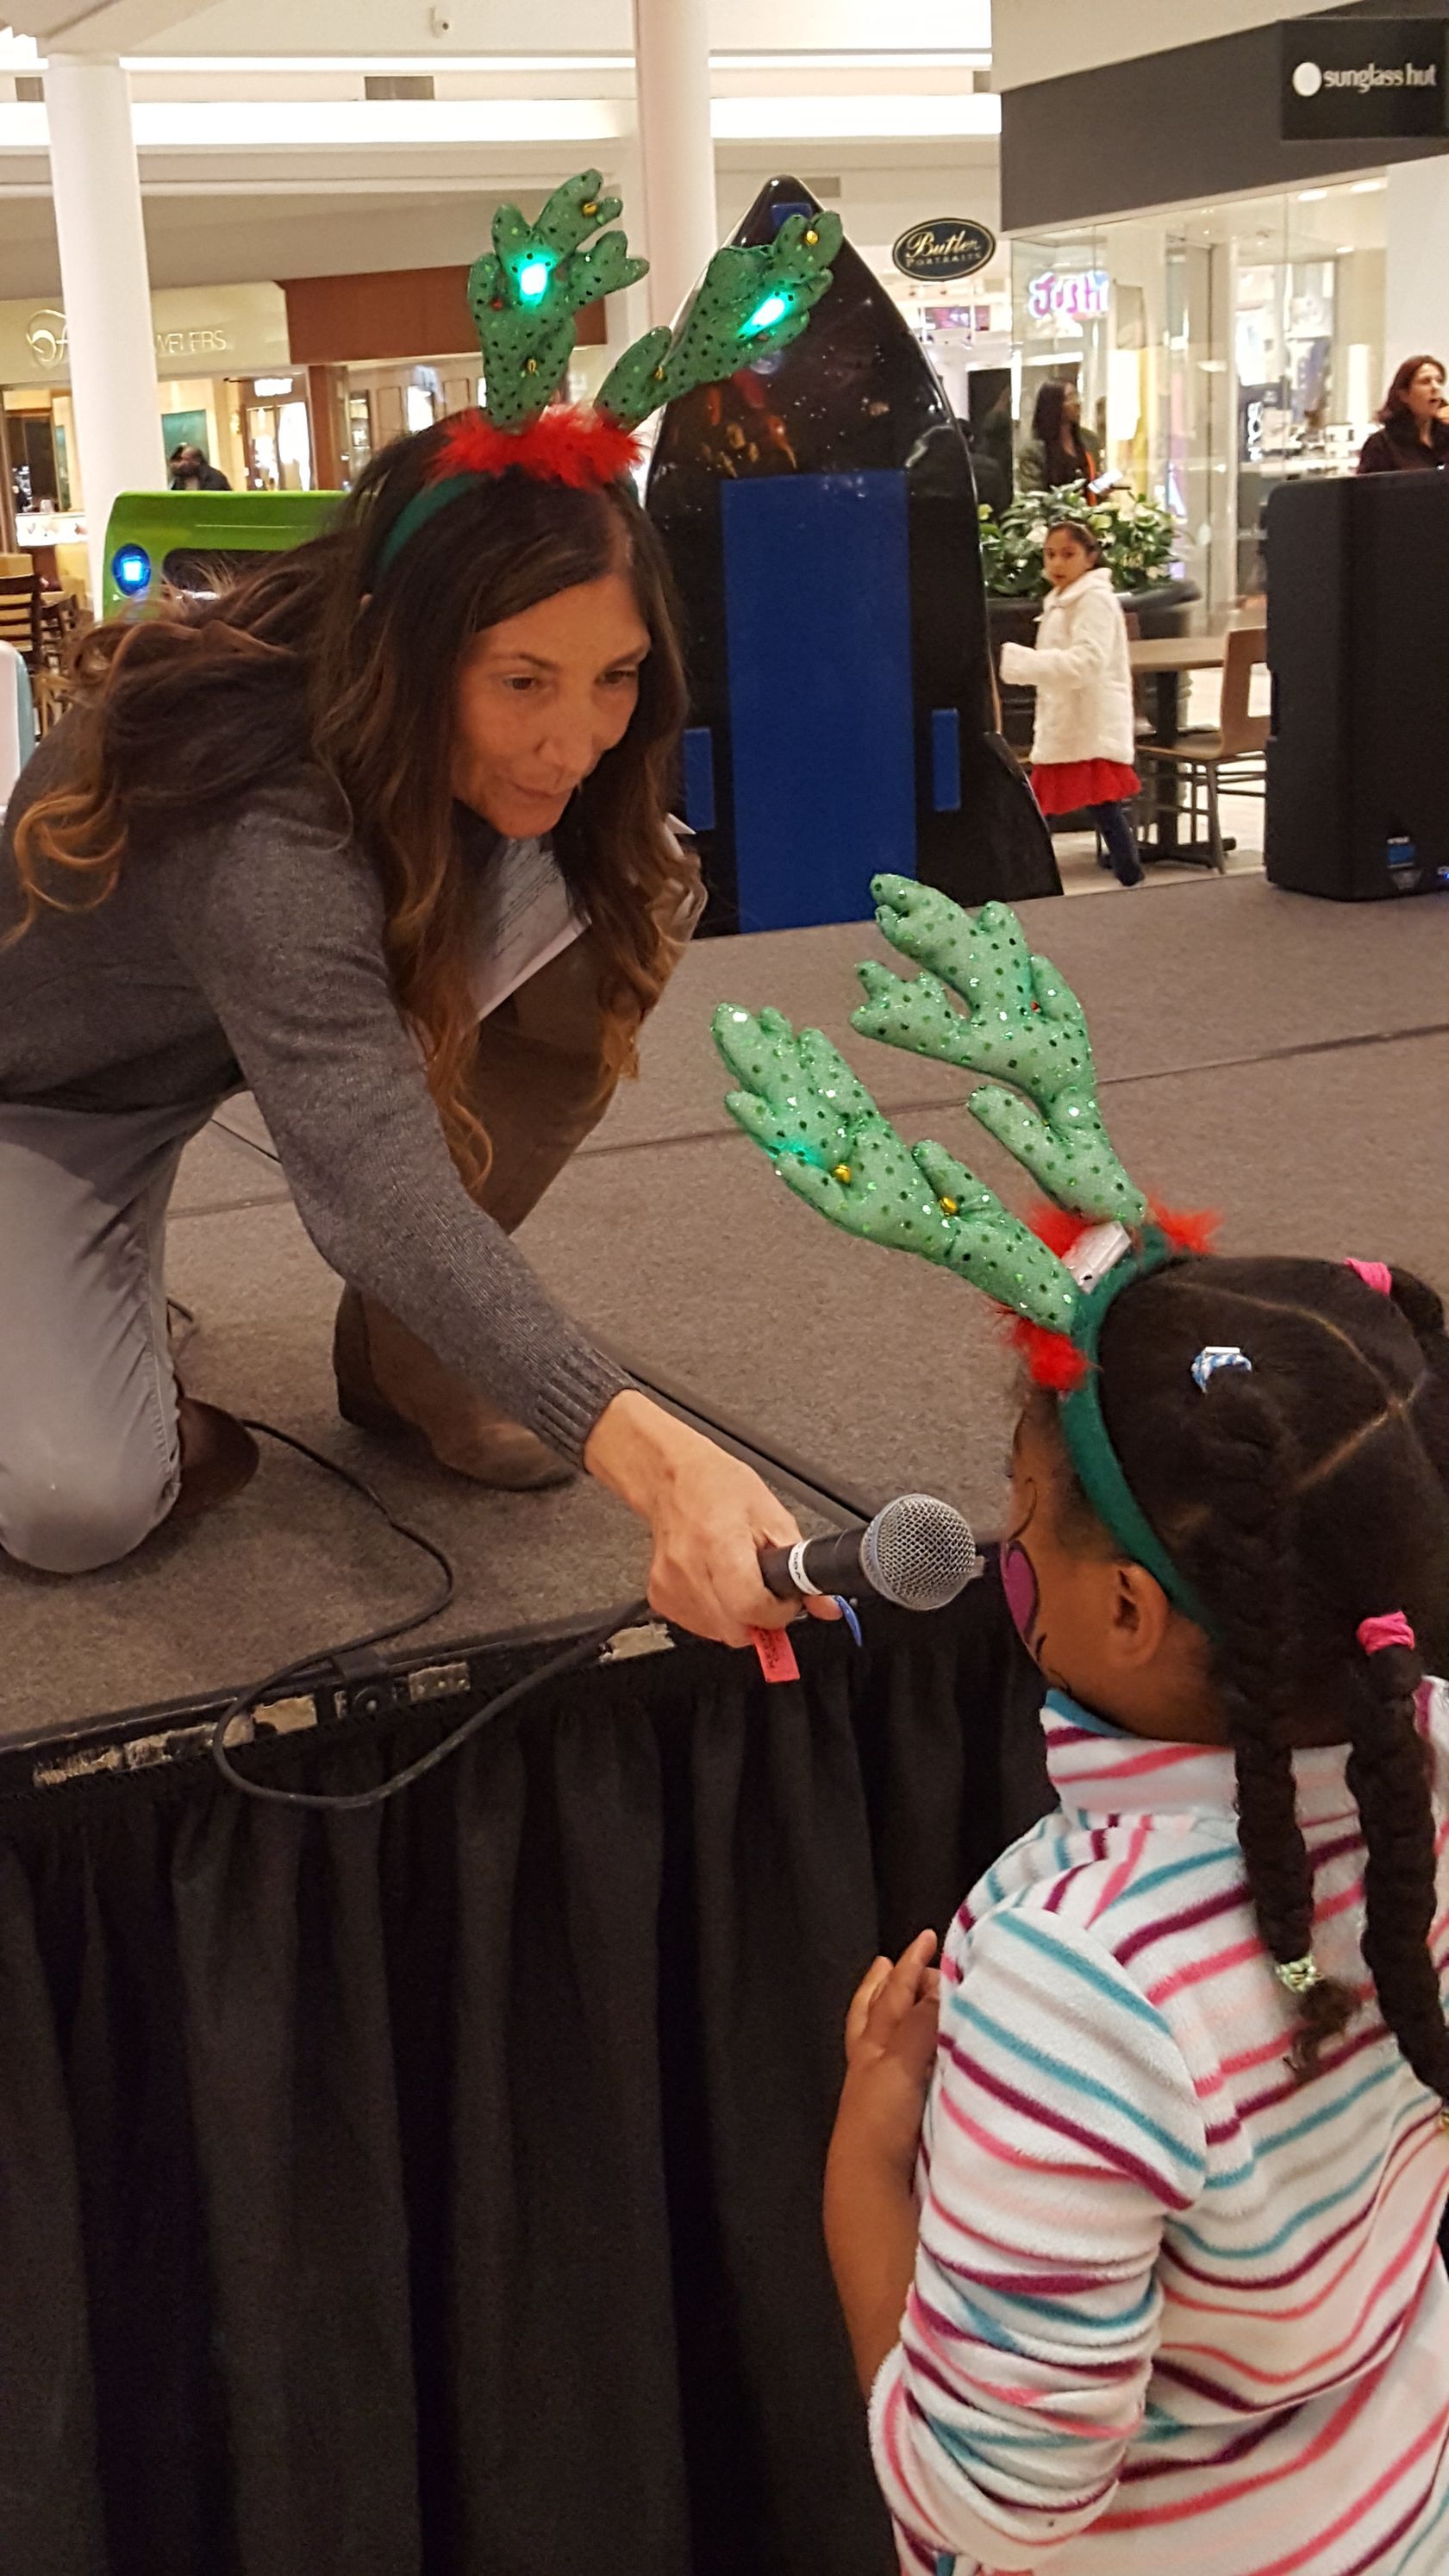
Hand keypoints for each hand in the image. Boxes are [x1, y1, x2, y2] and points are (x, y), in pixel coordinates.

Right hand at [583, 1389, 840, 1647]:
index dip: (779, 1610)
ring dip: (737, 1616)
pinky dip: (716, 1614)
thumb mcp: (774, 1517)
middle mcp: (690, 1569)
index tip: (785, 1599)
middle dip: (760, 1617)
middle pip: (737, 1630)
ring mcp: (671, 1586)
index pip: (752, 1607)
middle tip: (764, 1589)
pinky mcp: (660, 1597)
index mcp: (720, 1544)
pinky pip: (700, 1626)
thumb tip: (826, 1605)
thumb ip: (802, 1566)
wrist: (672, 1478)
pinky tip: (717, 1585)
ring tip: (738, 1579)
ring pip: (720, 1633)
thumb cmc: (718, 1487)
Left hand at [832, 1930, 940, 2182]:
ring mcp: (890, 2093)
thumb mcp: (898, 2063)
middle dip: (893, 1987)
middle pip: (883, 2015)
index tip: (926, 1939)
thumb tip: (938, 1984)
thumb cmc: (879, 2123)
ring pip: (897, 2041)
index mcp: (871, 2048)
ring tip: (916, 1997)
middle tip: (905, 1960)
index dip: (907, 1968)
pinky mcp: (909, 2119)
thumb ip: (919, 2023)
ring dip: (906, 2015)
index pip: (891, 1996)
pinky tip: (941, 2053)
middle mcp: (877, 2066)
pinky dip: (925, 2051)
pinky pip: (918, 2070)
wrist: (875, 2191)